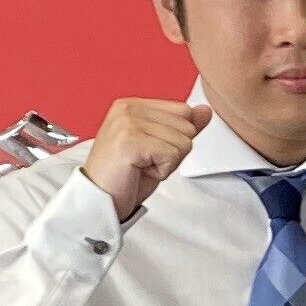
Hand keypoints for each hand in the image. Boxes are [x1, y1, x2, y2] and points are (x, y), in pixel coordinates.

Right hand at [83, 97, 211, 220]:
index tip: (150, 151)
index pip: (184, 111)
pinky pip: (172, 154)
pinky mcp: (130, 141)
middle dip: (173, 152)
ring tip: (140, 167)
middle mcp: (128, 108)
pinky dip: (162, 171)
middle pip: (187, 126)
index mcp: (133, 105)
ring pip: (183, 142)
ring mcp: (127, 123)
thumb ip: (182, 127)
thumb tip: (205, 110)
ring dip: (167, 163)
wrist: (100, 200)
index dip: (176, 138)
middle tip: (144, 162)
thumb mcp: (160, 147)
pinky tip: (139, 171)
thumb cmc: (125, 176)